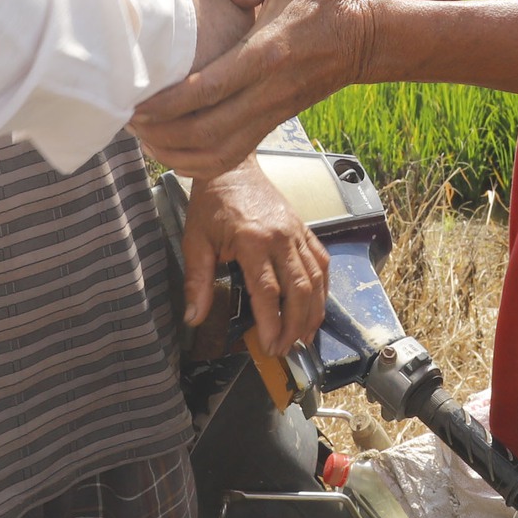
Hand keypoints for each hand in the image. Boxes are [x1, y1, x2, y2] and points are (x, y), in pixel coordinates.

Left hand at [129, 0, 377, 175]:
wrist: (364, 38)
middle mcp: (266, 92)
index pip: (208, 88)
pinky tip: (171, 150)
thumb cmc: (319, 0)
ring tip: (142, 137)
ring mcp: (270, 114)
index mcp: (265, 52)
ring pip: (214, 155)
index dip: (166, 101)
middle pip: (204, 131)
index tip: (135, 100)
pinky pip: (227, 159)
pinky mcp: (272, 127)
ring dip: (173, 153)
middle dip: (159, 132)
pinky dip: (195, 164)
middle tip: (126, 117)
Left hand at [182, 161, 330, 354]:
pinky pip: (322, 262)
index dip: (271, 322)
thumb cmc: (212, 204)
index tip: (269, 345)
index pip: (268, 290)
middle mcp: (281, 237)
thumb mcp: (196, 241)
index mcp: (252, 241)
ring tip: (304, 337)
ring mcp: (297, 232)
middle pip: (299, 289)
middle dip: (294, 325)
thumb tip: (193, 318)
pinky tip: (316, 307)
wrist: (232, 167)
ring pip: (316, 278)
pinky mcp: (305, 229)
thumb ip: (197, 281)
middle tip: (285, 349)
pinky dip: (323, 288)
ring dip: (313, 312)